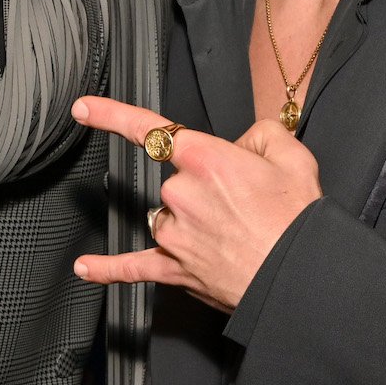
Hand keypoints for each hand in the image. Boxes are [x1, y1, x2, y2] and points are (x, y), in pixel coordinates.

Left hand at [70, 96, 322, 312]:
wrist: (303, 276)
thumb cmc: (298, 220)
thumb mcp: (293, 155)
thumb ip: (260, 134)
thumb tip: (241, 146)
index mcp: (204, 159)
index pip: (151, 128)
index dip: (111, 115)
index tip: (82, 108)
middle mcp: (180, 194)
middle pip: (175, 180)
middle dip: (205, 187)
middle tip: (246, 205)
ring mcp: (174, 234)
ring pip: (165, 216)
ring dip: (190, 220)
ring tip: (233, 234)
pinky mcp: (175, 270)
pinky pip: (134, 267)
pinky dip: (109, 269)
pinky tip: (86, 268)